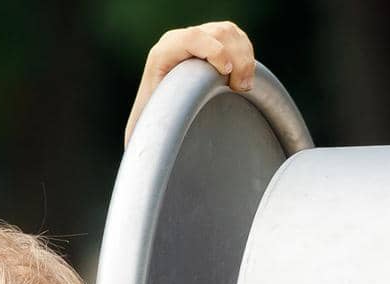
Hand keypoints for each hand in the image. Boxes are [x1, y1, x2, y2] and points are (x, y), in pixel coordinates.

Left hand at [124, 21, 256, 147]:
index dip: (213, 50)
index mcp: (163, 54)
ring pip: (229, 32)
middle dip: (236, 58)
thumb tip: (143, 144)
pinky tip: (245, 76)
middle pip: (217, 33)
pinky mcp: (213, 39)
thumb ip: (149, 130)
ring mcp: (197, 37)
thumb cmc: (155, 120)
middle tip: (242, 87)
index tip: (226, 72)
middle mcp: (179, 40)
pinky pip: (236, 36)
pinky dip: (246, 54)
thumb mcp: (150, 124)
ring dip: (244, 57)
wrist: (162, 110)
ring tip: (244, 86)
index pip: (191, 38)